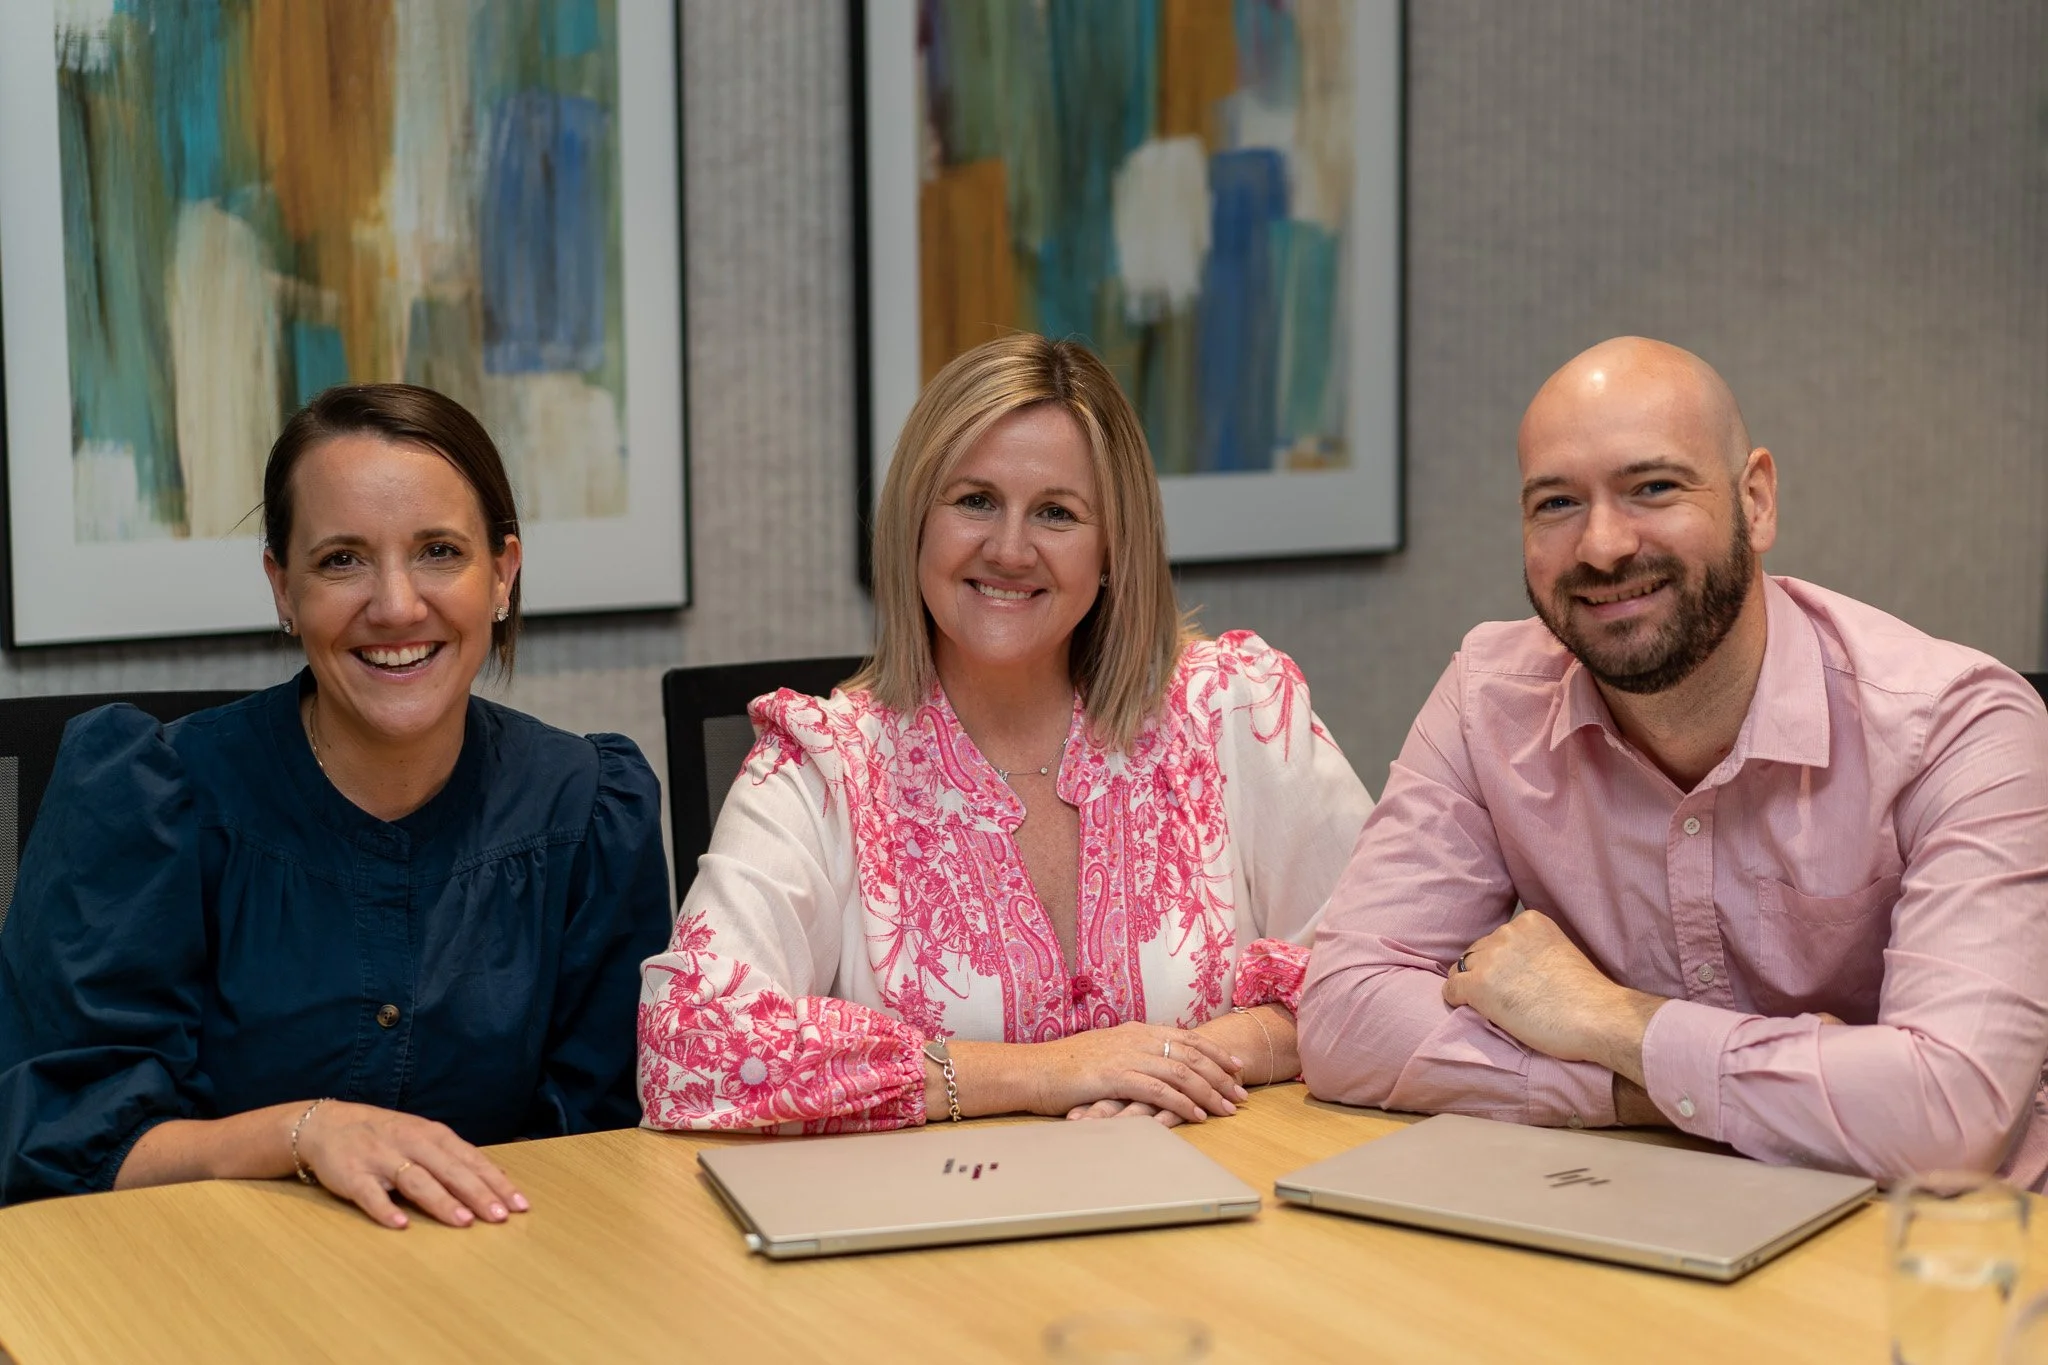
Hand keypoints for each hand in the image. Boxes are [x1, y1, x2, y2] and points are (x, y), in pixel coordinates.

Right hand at [296, 1101, 528, 1229]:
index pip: (472, 1160)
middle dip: (478, 1193)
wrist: (326, 1124)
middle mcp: (411, 1143)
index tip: (519, 1204)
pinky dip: (385, 1208)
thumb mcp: (423, 1136)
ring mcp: (381, 1158)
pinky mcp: (352, 1175)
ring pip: (417, 1180)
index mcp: (432, 1135)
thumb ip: (456, 1156)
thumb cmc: (385, 1134)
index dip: (496, 1182)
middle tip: (501, 1216)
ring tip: (464, 1222)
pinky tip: (401, 1224)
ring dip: (441, 1201)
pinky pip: (370, 1194)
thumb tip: (499, 1177)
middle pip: (451, 1170)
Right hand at [1029, 1023, 1246, 1124]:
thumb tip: (1152, 1064)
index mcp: (1135, 1031)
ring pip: (1181, 1072)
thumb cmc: (1063, 1067)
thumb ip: (1130, 1055)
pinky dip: (1183, 1104)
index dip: (1215, 1052)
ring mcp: (1126, 1056)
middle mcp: (1135, 1038)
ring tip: (1228, 1109)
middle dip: (1221, 1075)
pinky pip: (1159, 1090)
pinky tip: (1198, 1116)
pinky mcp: (1115, 1076)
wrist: (1032, 1070)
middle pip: (1190, 1055)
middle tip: (1242, 1094)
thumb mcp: (1103, 1053)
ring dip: (1209, 1092)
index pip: (1185, 1038)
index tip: (1237, 1066)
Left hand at [1443, 909, 1664, 1081]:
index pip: (1498, 938)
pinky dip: (1456, 999)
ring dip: (1472, 986)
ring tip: (1492, 1006)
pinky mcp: (1478, 986)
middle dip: (1486, 972)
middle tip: (1503, 997)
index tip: (1515, 981)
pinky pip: (1451, 990)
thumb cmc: (1588, 994)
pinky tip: (1469, 1009)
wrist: (1597, 1016)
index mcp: (1529, 921)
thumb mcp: (1559, 951)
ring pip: (1462, 969)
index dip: (1502, 962)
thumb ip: (1533, 951)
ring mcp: (1491, 958)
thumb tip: (1513, 969)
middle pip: (1478, 951)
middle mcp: (1506, 932)